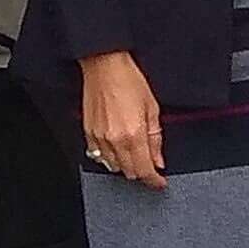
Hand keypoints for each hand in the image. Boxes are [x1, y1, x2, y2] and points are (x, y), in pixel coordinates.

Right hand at [80, 51, 167, 187]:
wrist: (104, 64)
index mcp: (133, 135)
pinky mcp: (88, 133)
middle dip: (142, 172)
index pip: (145, 171)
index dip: (155, 181)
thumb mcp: (152, 107)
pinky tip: (117, 148)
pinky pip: (98, 156)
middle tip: (150, 164)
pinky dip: (110, 158)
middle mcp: (115, 140)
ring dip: (126, 166)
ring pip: (113, 167)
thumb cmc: (128, 79)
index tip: (160, 182)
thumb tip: (158, 159)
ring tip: (133, 154)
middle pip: (130, 173)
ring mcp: (99, 138)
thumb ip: (156, 138)